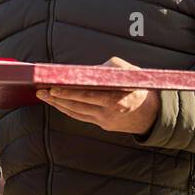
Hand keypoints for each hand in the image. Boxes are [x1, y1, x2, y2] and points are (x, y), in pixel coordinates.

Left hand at [37, 57, 160, 135]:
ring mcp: (105, 120)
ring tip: (43, 95)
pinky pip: (81, 117)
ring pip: (76, 112)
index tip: (53, 87)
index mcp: (117, 99)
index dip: (68, 93)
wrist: (153, 113)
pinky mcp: (103, 125)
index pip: (87, 96)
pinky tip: (56, 103)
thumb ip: (106, 69)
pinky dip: (67, 110)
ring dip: (58, 104)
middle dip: (57, 98)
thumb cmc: (138, 86)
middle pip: (77, 105)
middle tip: (41, 91)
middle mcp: (109, 112)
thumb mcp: (127, 72)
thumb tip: (83, 71)